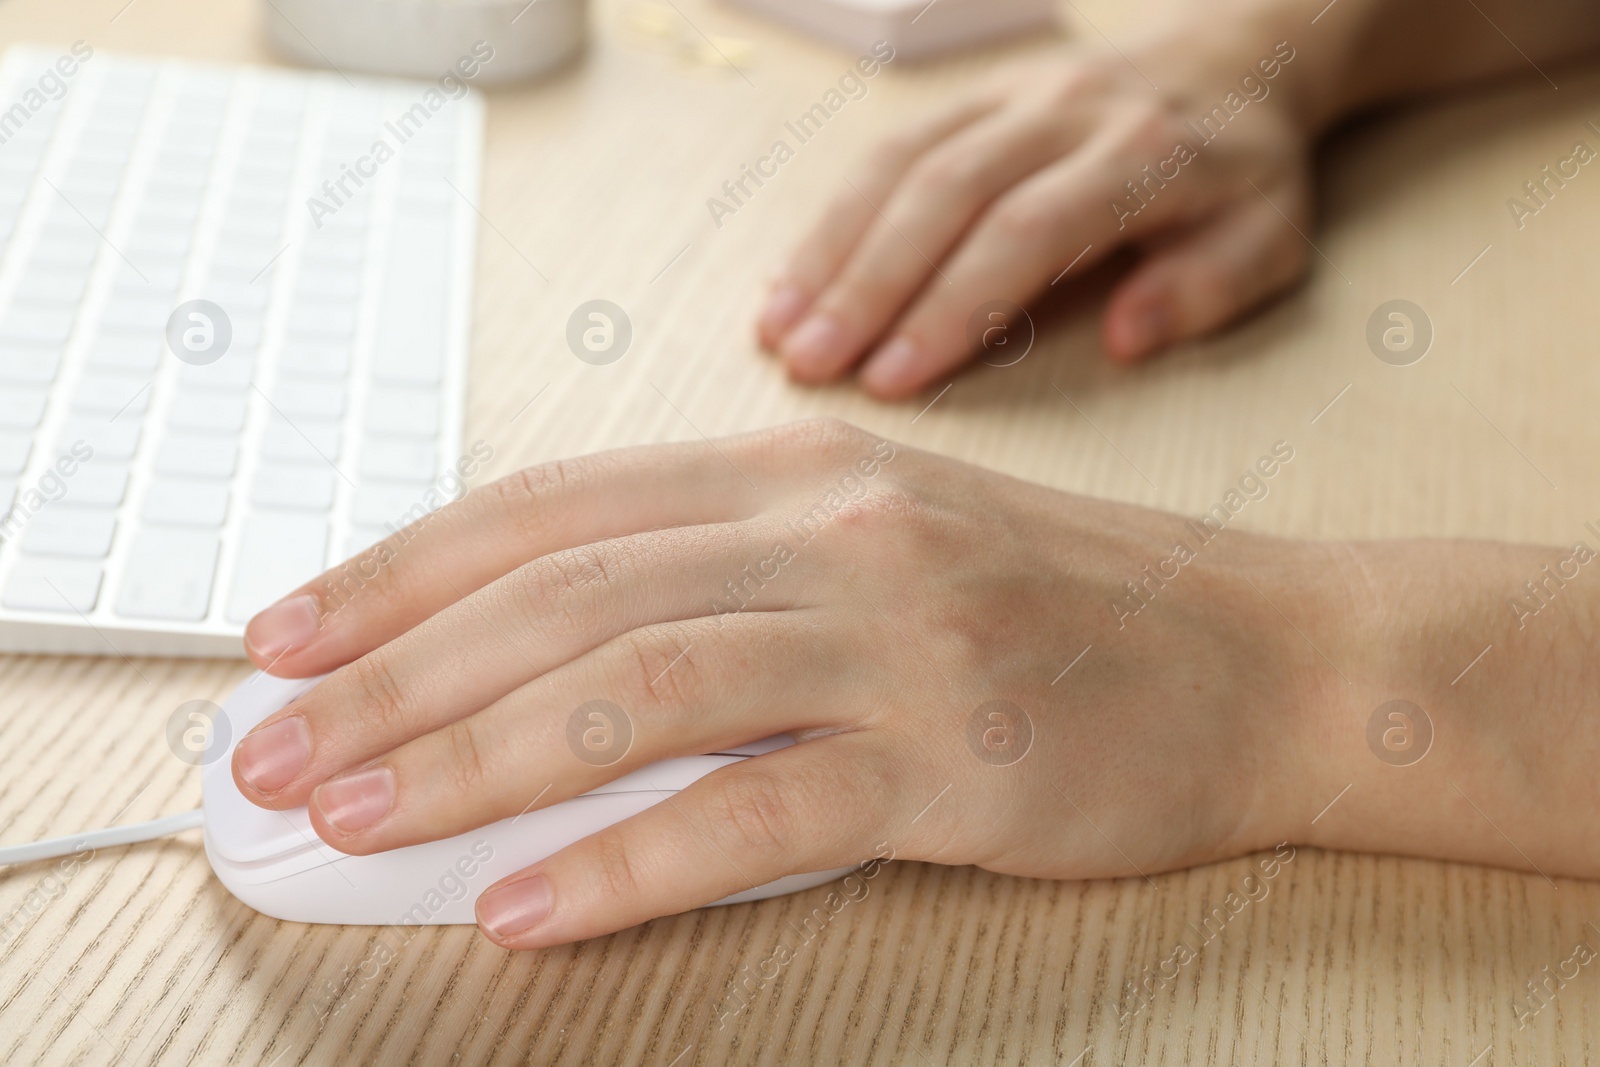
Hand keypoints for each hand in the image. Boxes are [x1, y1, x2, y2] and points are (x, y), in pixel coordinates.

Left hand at [232, 419, 1317, 947]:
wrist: (1263, 655)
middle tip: (274, 746)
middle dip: (397, 676)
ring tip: (355, 817)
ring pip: (640, 687)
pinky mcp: (955, 758)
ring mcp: (898, 639)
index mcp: (802, 468)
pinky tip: (527, 906)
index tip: (294, 630)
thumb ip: (726, 576)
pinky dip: (626, 859)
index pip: (556, 505)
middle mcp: (835, 531)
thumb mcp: (881, 543)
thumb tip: (546, 657)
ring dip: (473, 757)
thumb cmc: (1060, 603)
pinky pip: (759, 809)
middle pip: (570, 594)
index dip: (405, 567)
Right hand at [757, 32, 1314, 396]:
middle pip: (944, 195)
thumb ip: (1207, 289)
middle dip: (868, 285)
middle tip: (811, 366)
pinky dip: (833, 216)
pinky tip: (793, 278)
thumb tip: (1127, 338)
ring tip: (780, 331)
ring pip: (900, 163)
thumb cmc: (1245, 174)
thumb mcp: (1269, 239)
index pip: (1026, 232)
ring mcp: (1010, 94)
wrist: (1232, 56)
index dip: (953, 306)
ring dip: (831, 250)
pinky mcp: (971, 92)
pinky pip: (888, 146)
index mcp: (1143, 153)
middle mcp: (1064, 111)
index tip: (892, 380)